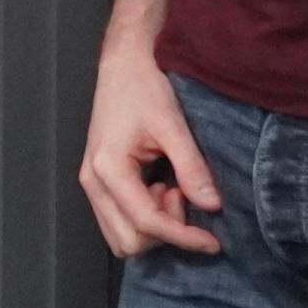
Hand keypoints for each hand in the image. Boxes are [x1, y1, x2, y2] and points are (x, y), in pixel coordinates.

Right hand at [79, 47, 221, 256]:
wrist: (124, 66)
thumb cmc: (143, 88)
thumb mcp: (173, 125)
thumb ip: (191, 168)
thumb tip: (212, 206)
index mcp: (108, 168)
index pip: (146, 223)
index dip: (183, 237)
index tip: (214, 241)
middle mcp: (93, 182)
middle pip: (128, 240)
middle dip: (164, 232)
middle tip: (184, 197)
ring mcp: (92, 183)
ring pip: (121, 236)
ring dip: (154, 226)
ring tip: (173, 191)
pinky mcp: (99, 180)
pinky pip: (120, 220)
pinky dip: (145, 216)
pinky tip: (162, 187)